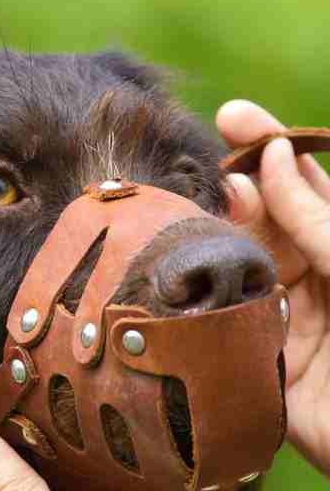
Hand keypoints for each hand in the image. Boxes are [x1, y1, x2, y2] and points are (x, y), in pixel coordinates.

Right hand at [217, 101, 329, 473]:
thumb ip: (321, 219)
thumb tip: (271, 161)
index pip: (307, 187)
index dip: (270, 150)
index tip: (233, 117)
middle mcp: (317, 282)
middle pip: (264, 223)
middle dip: (234, 190)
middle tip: (209, 169)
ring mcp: (285, 325)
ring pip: (234, 269)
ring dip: (212, 241)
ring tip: (192, 211)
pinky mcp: (260, 372)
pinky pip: (219, 328)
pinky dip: (196, 302)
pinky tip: (174, 275)